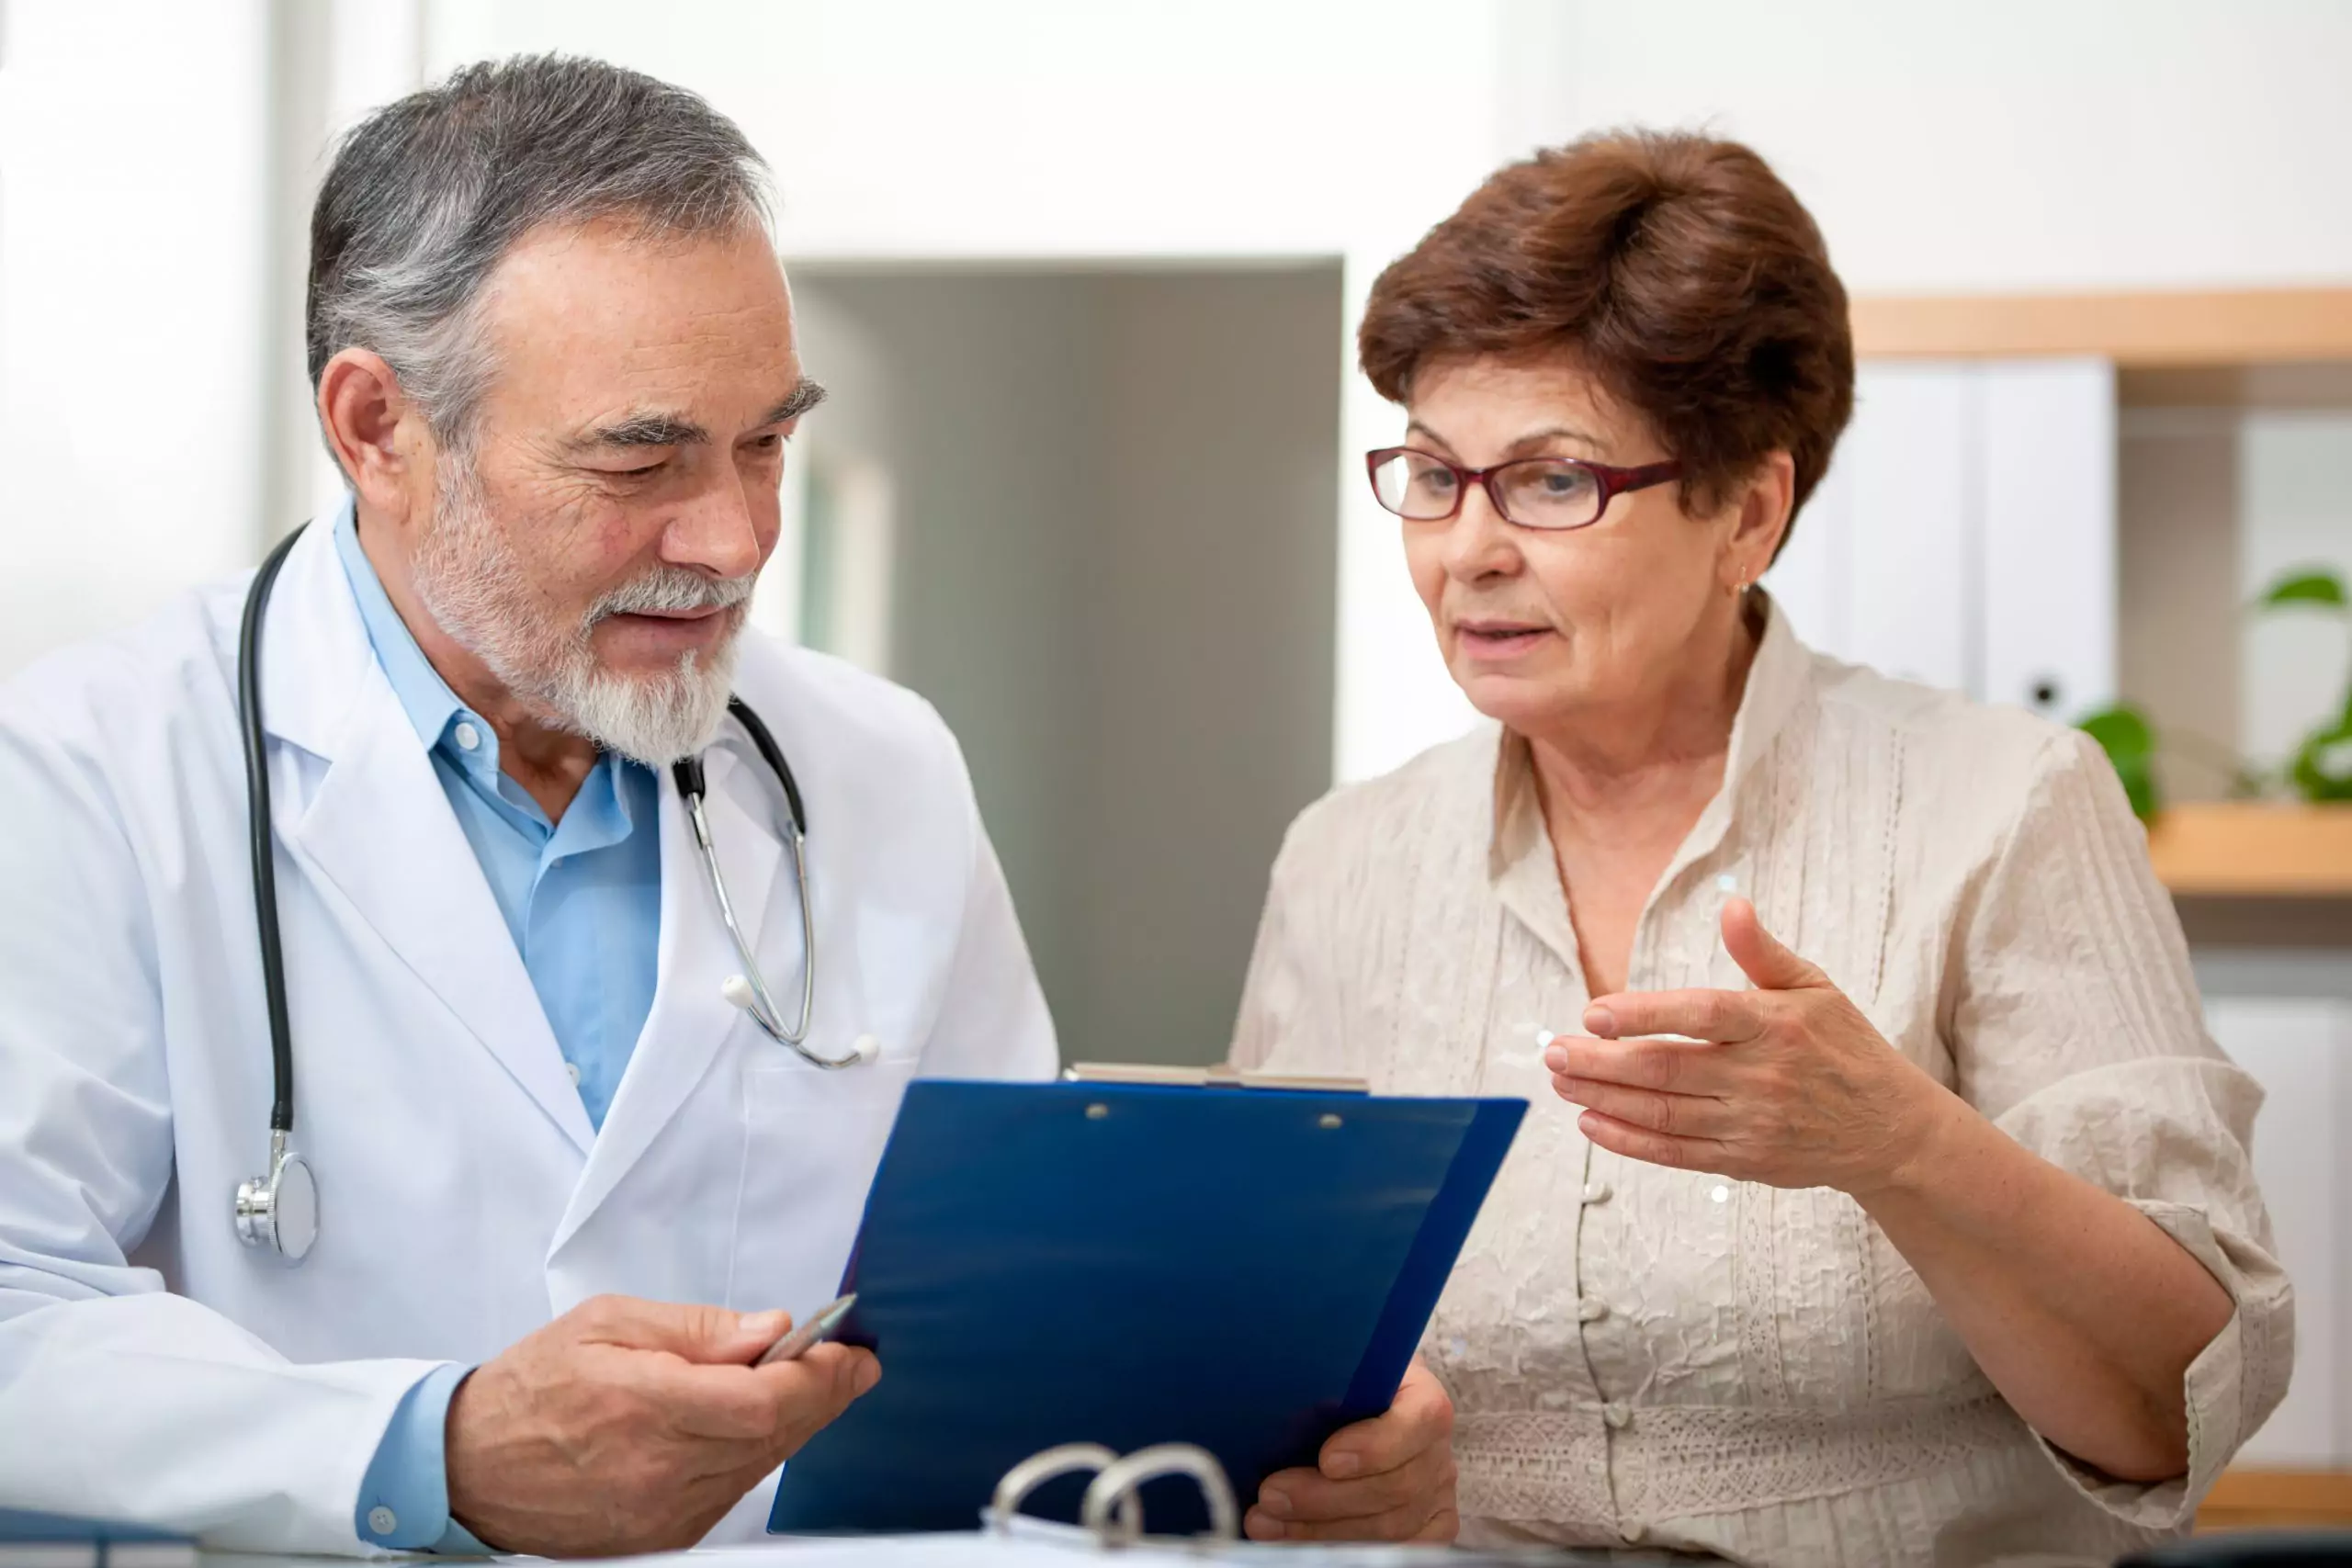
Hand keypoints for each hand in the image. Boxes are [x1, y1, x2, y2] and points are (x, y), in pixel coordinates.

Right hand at [444, 1293, 878, 1554]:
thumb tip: (768, 1331)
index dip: (818, 1377)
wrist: (469, 1465)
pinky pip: (731, 1492)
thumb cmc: (533, 1385)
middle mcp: (660, 1469)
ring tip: (812, 1385)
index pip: (764, 1401)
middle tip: (850, 1365)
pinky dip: (756, 1455)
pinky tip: (760, 1425)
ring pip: (759, 1466)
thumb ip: (696, 1328)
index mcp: (646, 1405)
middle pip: (774, 1435)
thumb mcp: (607, 1322)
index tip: (848, 1352)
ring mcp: (663, 1513)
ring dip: (794, 1424)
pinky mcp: (662, 1536)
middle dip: (822, 1395)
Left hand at [1244, 1360, 1456, 1542]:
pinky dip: (1341, 1549)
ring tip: (1266, 1522)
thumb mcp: (1338, 1371)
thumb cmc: (1344, 1387)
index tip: (1326, 1459)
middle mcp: (1437, 1449)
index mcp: (1423, 1398)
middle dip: (1325, 1498)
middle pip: (1396, 1487)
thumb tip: (1273, 1394)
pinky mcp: (1431, 1527)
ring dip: (1321, 1530)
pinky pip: (1398, 1550)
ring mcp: (1437, 1492)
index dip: (1375, 1446)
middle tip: (1271, 1496)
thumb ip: (1323, 1380)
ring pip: (1390, 1527)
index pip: (1419, 1421)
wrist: (1364, 1407)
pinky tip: (1297, 1543)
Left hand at [1543, 897, 1955, 1194]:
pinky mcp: (1744, 1161)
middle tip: (1554, 1051)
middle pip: (1668, 1068)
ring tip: (1561, 1082)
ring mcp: (1751, 1124)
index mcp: (1776, 1025)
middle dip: (1601, 1061)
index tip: (1594, 1012)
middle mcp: (1761, 1077)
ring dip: (1604, 1098)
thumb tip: (1731, 905)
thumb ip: (1762, 952)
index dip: (1645, 1014)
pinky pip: (1676, 1153)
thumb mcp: (1814, 988)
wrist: (1890, 1130)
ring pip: (1664, 1113)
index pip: (1702, 1015)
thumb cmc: (1844, 1047)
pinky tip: (1591, 1123)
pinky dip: (1629, 1141)